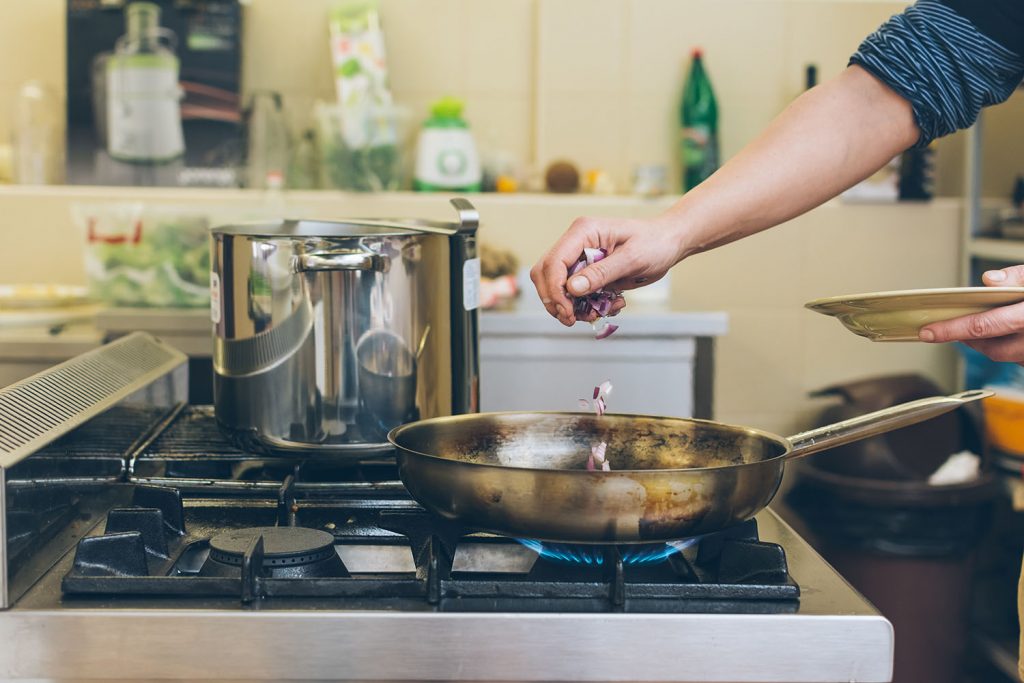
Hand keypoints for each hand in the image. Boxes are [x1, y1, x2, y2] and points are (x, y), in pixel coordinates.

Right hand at [530, 215, 684, 325]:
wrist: (668, 244)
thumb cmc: (654, 243)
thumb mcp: (631, 258)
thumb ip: (601, 273)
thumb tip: (571, 288)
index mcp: (583, 232)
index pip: (554, 262)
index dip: (554, 290)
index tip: (567, 312)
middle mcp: (575, 243)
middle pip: (545, 275)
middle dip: (556, 301)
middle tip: (574, 319)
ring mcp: (579, 258)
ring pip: (557, 288)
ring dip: (574, 307)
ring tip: (600, 311)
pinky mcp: (587, 272)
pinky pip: (575, 295)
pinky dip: (587, 306)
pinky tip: (611, 304)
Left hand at [920, 266, 1023, 363]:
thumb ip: (1016, 276)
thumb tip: (989, 280)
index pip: (983, 326)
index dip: (951, 330)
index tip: (927, 332)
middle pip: (991, 349)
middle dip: (968, 339)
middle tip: (950, 329)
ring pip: (1003, 356)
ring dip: (985, 344)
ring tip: (973, 328)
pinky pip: (1016, 359)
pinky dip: (1003, 347)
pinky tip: (997, 334)